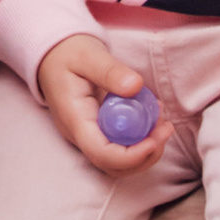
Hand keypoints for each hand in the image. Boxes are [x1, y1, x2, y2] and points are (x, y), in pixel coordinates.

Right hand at [37, 33, 168, 173]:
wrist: (53, 55)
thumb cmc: (68, 54)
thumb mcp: (88, 55)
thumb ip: (110, 71)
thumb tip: (135, 86)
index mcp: (75, 119)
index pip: (101, 154)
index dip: (131, 155)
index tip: (154, 139)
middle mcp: (80, 135)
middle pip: (113, 165)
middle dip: (145, 155)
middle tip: (165, 128)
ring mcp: (88, 136)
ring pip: (119, 162)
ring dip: (146, 149)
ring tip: (162, 121)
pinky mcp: (98, 132)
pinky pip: (120, 146)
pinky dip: (141, 139)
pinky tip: (152, 117)